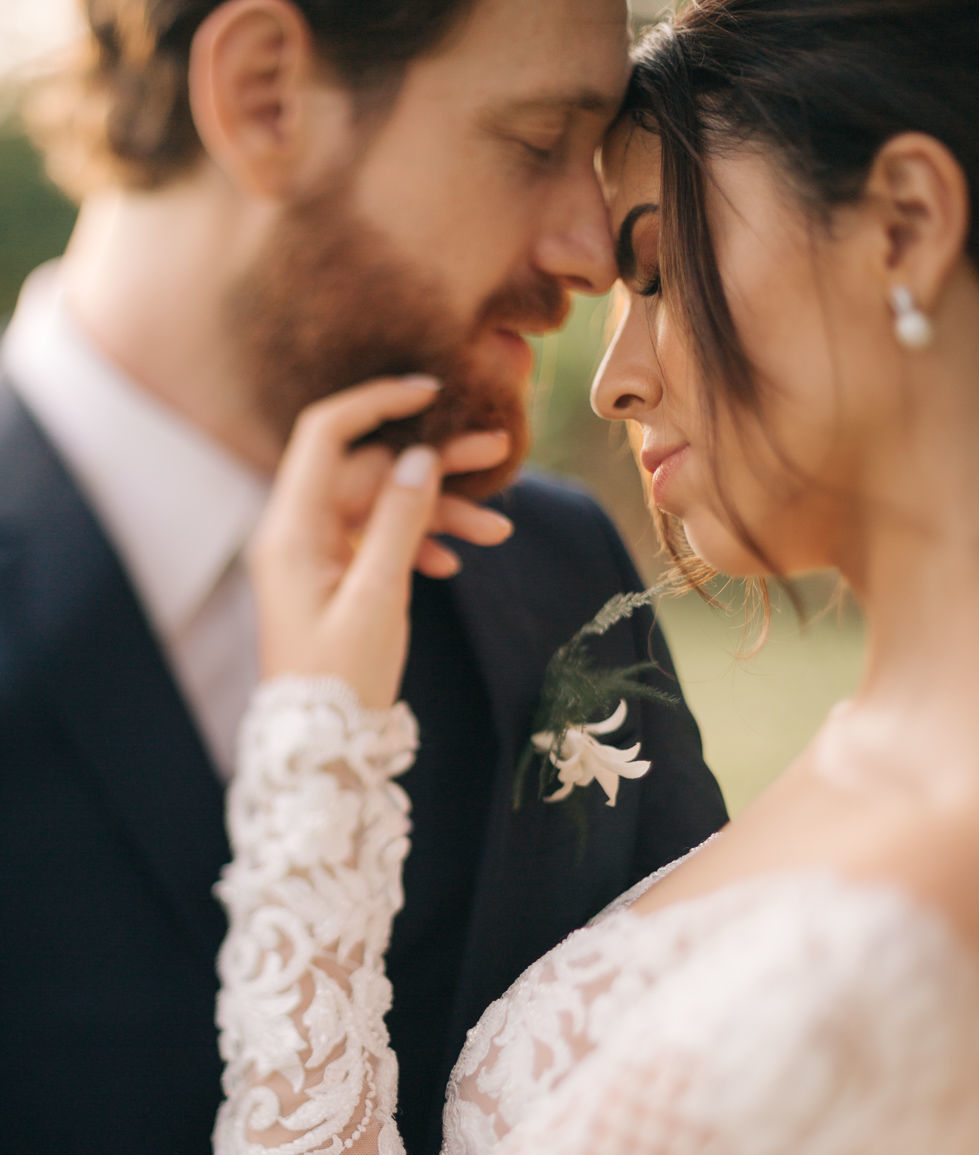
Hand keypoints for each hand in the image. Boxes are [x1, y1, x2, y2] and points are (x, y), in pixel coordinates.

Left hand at [252, 377, 513, 706]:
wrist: (323, 749)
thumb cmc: (342, 680)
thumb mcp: (377, 598)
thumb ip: (399, 522)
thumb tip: (419, 458)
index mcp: (291, 531)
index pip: (327, 435)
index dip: (376, 403)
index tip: (430, 392)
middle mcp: (297, 534)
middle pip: (368, 472)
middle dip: (432, 467)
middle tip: (496, 454)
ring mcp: (316, 556)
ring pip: (382, 508)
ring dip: (438, 513)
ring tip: (499, 528)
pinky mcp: (335, 578)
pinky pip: (378, 541)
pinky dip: (417, 544)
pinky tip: (454, 562)